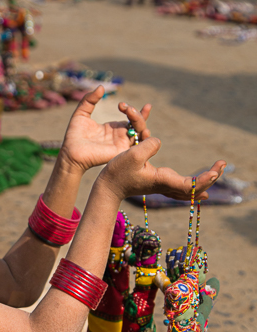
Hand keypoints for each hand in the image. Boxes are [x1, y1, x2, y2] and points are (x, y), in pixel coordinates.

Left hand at [59, 85, 151, 173]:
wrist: (71, 152)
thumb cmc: (74, 136)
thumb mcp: (81, 113)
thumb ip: (90, 100)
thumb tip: (101, 87)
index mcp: (112, 128)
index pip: (130, 119)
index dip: (134, 110)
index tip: (121, 105)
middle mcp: (119, 136)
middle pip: (138, 124)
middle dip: (137, 113)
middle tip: (125, 107)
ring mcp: (121, 144)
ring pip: (141, 132)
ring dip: (140, 120)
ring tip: (130, 111)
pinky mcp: (122, 151)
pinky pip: (138, 144)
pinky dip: (143, 134)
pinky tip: (140, 126)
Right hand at [97, 135, 225, 202]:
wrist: (107, 187)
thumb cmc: (117, 172)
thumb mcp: (132, 154)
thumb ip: (148, 144)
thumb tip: (158, 141)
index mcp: (162, 180)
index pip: (189, 185)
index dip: (204, 179)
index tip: (216, 170)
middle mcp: (165, 184)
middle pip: (193, 188)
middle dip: (210, 178)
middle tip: (223, 165)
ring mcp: (162, 185)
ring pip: (188, 190)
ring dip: (203, 182)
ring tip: (217, 172)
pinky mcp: (158, 183)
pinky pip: (180, 188)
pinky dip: (192, 187)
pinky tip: (202, 189)